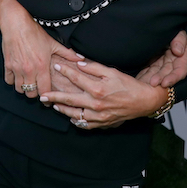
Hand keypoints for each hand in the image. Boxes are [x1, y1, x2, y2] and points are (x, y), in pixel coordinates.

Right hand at [0, 0, 80, 98]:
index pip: (45, 90)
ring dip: (24, 88)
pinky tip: (18, 76)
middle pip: (31, 94)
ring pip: (19, 89)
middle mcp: (29, 70)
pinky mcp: (7, 65)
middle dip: (36, 93)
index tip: (49, 98)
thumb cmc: (34, 32)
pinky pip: (9, 81)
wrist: (16, 24)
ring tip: (29, 83)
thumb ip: (67, 53)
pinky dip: (13, 81)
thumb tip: (81, 59)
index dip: (48, 96)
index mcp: (41, 67)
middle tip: (38, 89)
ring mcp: (17, 69)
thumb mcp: (53, 43)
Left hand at [41, 58, 168, 128]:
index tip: (56, 65)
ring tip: (54, 105)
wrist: (143, 101)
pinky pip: (85, 125)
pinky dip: (76, 121)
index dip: (65, 71)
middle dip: (54, 97)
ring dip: (63, 110)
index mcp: (97, 89)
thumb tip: (78, 62)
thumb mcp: (112, 71)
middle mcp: (96, 104)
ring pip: (75, 114)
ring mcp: (98, 116)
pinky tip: (71, 117)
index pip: (76, 78)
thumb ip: (94, 67)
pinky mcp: (102, 123)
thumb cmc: (128, 84)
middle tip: (43, 95)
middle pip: (70, 100)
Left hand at [138, 30, 186, 87]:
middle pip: (167, 74)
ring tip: (142, 84)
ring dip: (150, 80)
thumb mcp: (177, 31)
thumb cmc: (171, 27)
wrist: (157, 24)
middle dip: (159, 79)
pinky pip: (147, 71)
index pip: (180, 70)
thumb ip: (179, 39)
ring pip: (156, 74)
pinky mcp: (151, 62)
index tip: (165, 83)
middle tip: (151, 83)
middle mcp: (172, 61)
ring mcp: (161, 62)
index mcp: (181, 56)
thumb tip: (179, 52)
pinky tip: (137, 81)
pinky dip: (143, 76)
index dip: (173, 77)